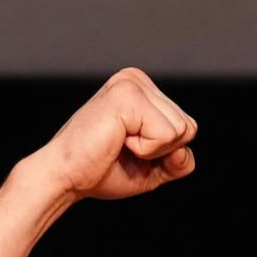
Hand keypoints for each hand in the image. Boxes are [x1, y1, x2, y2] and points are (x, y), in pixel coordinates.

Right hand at [33, 68, 196, 200]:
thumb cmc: (102, 170)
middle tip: (125, 149)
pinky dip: (146, 150)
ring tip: (120, 143)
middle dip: (162, 152)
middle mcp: (137, 79)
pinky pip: (166, 134)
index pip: (188, 129)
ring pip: (181, 130)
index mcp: (144, 90)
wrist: (67, 176)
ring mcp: (131, 83)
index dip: (166, 154)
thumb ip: (179, 160)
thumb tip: (184, 150)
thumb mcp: (153, 168)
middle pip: (189, 128)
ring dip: (153, 150)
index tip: (131, 150)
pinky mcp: (127, 95)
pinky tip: (118, 141)